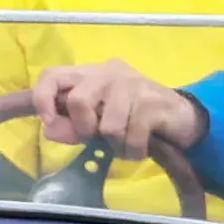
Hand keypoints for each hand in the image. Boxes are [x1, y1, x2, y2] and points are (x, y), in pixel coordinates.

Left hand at [25, 58, 208, 158]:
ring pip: (108, 125)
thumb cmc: (133, 119)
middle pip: (78, 101)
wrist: (181, 117)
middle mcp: (108, 73)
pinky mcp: (152, 101)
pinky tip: (141, 147)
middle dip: (86, 128)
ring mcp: (132, 84)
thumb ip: (71, 127)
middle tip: (101, 137)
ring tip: (127, 141)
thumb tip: (49, 129)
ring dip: (117, 144)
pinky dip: (134, 150)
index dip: (43, 98)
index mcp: (89, 74)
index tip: (50, 121)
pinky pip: (131, 136)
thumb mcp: (97, 123)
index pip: (53, 74)